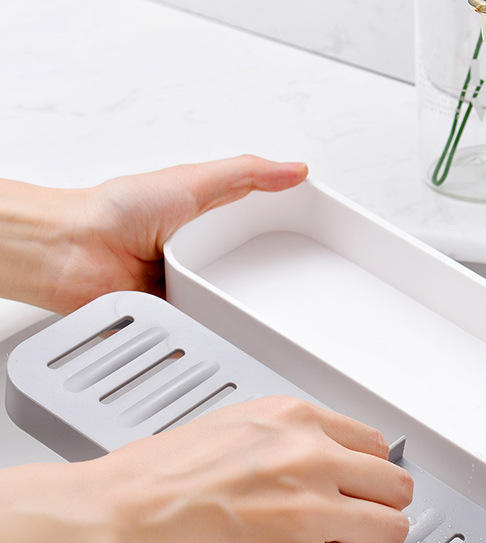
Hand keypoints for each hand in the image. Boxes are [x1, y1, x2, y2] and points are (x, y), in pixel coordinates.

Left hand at [0, 155, 307, 313]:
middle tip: (297, 285)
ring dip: (244, 309)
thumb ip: (245, 175)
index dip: (287, 232)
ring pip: (234, 306)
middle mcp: (200, 256)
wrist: (73, 253)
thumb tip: (293, 170)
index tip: (316, 239)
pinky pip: (208, 331)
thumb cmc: (115, 211)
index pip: (260, 227)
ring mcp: (189, 289)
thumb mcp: (191, 182)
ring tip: (262, 309)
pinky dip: (219, 332)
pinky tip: (232, 332)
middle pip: (252, 273)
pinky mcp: (178, 318)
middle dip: (271, 281)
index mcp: (207, 221)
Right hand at [0, 396, 412, 542]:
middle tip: (360, 517)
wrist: (112, 522)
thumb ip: (287, 442)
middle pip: (396, 485)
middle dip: (380, 505)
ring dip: (370, 541)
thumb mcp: (233, 430)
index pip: (374, 444)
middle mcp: (312, 457)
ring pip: (390, 529)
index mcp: (293, 420)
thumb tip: (322, 462)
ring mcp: (314, 510)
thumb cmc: (153, 482)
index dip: (368, 471)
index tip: (361, 484)